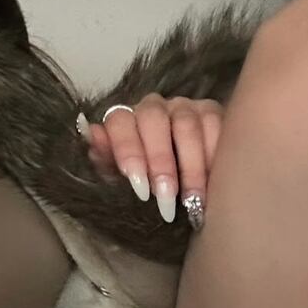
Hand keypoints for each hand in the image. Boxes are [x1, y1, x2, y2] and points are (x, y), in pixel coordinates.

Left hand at [77, 93, 223, 224]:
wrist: (178, 189)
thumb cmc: (144, 186)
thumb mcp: (121, 181)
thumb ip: (105, 160)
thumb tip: (90, 133)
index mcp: (126, 120)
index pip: (120, 121)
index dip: (127, 150)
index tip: (138, 186)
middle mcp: (155, 107)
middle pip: (154, 118)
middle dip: (160, 160)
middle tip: (165, 198)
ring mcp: (187, 107)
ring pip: (188, 124)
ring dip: (190, 166)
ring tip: (192, 201)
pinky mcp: (215, 114)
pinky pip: (218, 128)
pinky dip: (214, 158)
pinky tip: (214, 185)